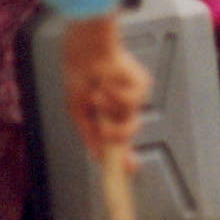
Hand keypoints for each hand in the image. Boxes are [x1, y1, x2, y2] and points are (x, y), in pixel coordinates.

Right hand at [62, 16, 150, 162]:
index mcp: (108, 116)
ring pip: (130, 119)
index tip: (129, 169)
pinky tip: (107, 83)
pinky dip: (116, 94)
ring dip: (109, 109)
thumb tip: (99, 157)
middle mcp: (123, 108)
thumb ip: (90, 135)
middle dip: (116, 134)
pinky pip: (132, 101)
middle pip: (129, 132)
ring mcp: (133, 97)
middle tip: (104, 128)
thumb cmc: (79, 75)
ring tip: (98, 95)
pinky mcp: (140, 84)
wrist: (85, 50)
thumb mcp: (79, 111)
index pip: (121, 140)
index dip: (125, 156)